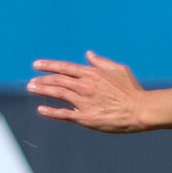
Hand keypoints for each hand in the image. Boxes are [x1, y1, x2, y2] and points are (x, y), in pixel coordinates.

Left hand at [28, 52, 146, 131]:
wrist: (140, 110)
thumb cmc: (131, 90)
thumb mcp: (119, 69)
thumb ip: (101, 62)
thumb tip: (88, 55)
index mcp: (92, 73)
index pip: (65, 67)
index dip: (49, 65)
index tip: (36, 65)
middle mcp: (85, 86)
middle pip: (58, 80)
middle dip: (42, 79)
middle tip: (31, 82)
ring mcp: (84, 102)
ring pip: (58, 94)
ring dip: (43, 90)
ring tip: (32, 88)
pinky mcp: (86, 117)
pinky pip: (64, 114)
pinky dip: (51, 111)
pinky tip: (41, 109)